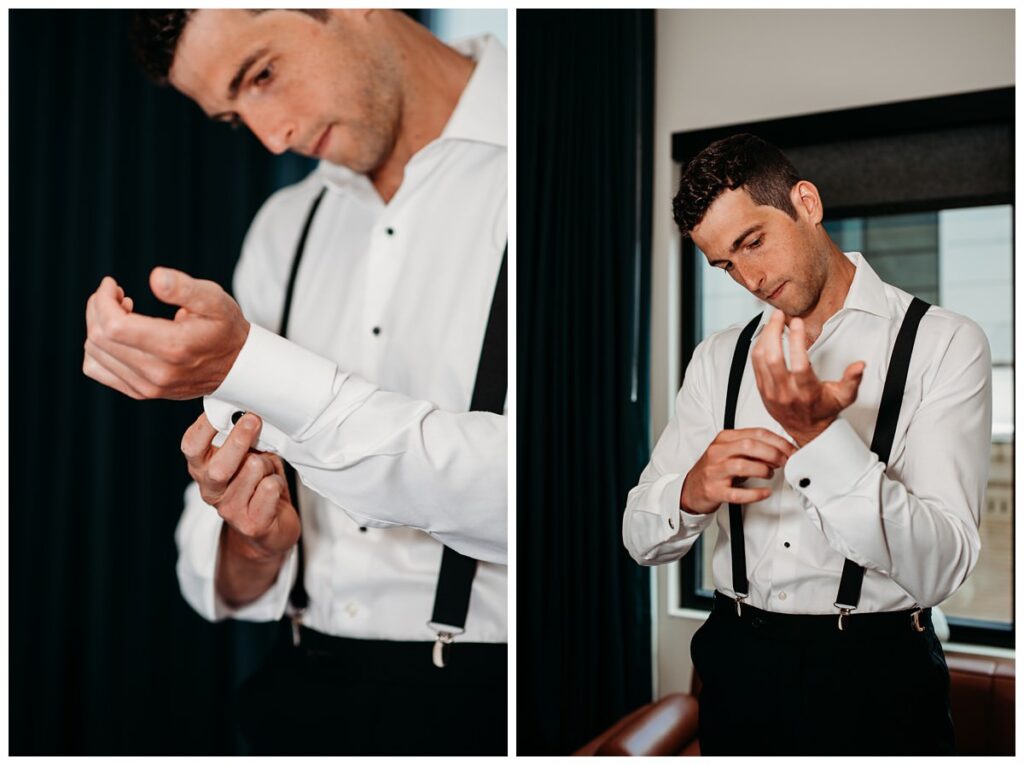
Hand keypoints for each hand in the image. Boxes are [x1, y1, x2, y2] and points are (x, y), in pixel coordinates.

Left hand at [83, 268, 249, 399]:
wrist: (237, 367)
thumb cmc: (225, 328)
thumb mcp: (214, 301)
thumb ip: (185, 288)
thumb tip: (155, 277)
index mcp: (173, 347)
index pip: (113, 325)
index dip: (103, 300)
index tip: (112, 284)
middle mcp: (157, 372)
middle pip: (99, 338)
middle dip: (98, 307)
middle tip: (117, 293)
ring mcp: (147, 386)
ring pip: (94, 353)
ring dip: (97, 325)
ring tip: (121, 312)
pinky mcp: (141, 392)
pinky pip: (97, 369)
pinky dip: (97, 348)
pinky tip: (118, 335)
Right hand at [181, 412, 299, 560]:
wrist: (271, 528)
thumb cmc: (258, 482)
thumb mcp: (247, 454)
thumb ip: (243, 437)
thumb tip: (248, 411)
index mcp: (203, 470)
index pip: (191, 446)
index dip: (205, 425)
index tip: (224, 405)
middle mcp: (210, 491)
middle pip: (219, 466)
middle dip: (238, 440)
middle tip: (253, 419)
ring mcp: (230, 511)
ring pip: (253, 470)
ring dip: (267, 463)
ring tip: (268, 469)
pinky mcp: (252, 524)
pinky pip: (270, 488)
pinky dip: (278, 481)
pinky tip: (275, 486)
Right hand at [680, 428, 796, 513]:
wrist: (691, 489)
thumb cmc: (715, 469)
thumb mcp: (731, 452)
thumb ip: (753, 449)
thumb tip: (780, 450)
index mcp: (724, 439)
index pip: (755, 433)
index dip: (778, 441)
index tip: (791, 449)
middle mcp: (717, 452)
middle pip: (749, 446)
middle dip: (773, 453)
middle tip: (784, 461)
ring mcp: (714, 472)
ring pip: (742, 465)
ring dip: (763, 469)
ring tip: (770, 474)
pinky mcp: (714, 491)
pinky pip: (737, 493)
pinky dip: (755, 494)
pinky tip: (765, 492)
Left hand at [751, 309, 864, 446]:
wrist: (805, 430)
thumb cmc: (823, 410)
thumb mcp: (844, 397)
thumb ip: (852, 380)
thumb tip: (860, 365)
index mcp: (806, 392)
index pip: (798, 364)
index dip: (796, 341)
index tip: (797, 323)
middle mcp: (785, 392)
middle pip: (773, 358)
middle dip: (773, 332)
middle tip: (779, 315)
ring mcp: (770, 391)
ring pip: (760, 359)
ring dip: (764, 336)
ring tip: (773, 321)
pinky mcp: (761, 389)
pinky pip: (755, 364)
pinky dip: (759, 346)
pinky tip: (766, 335)